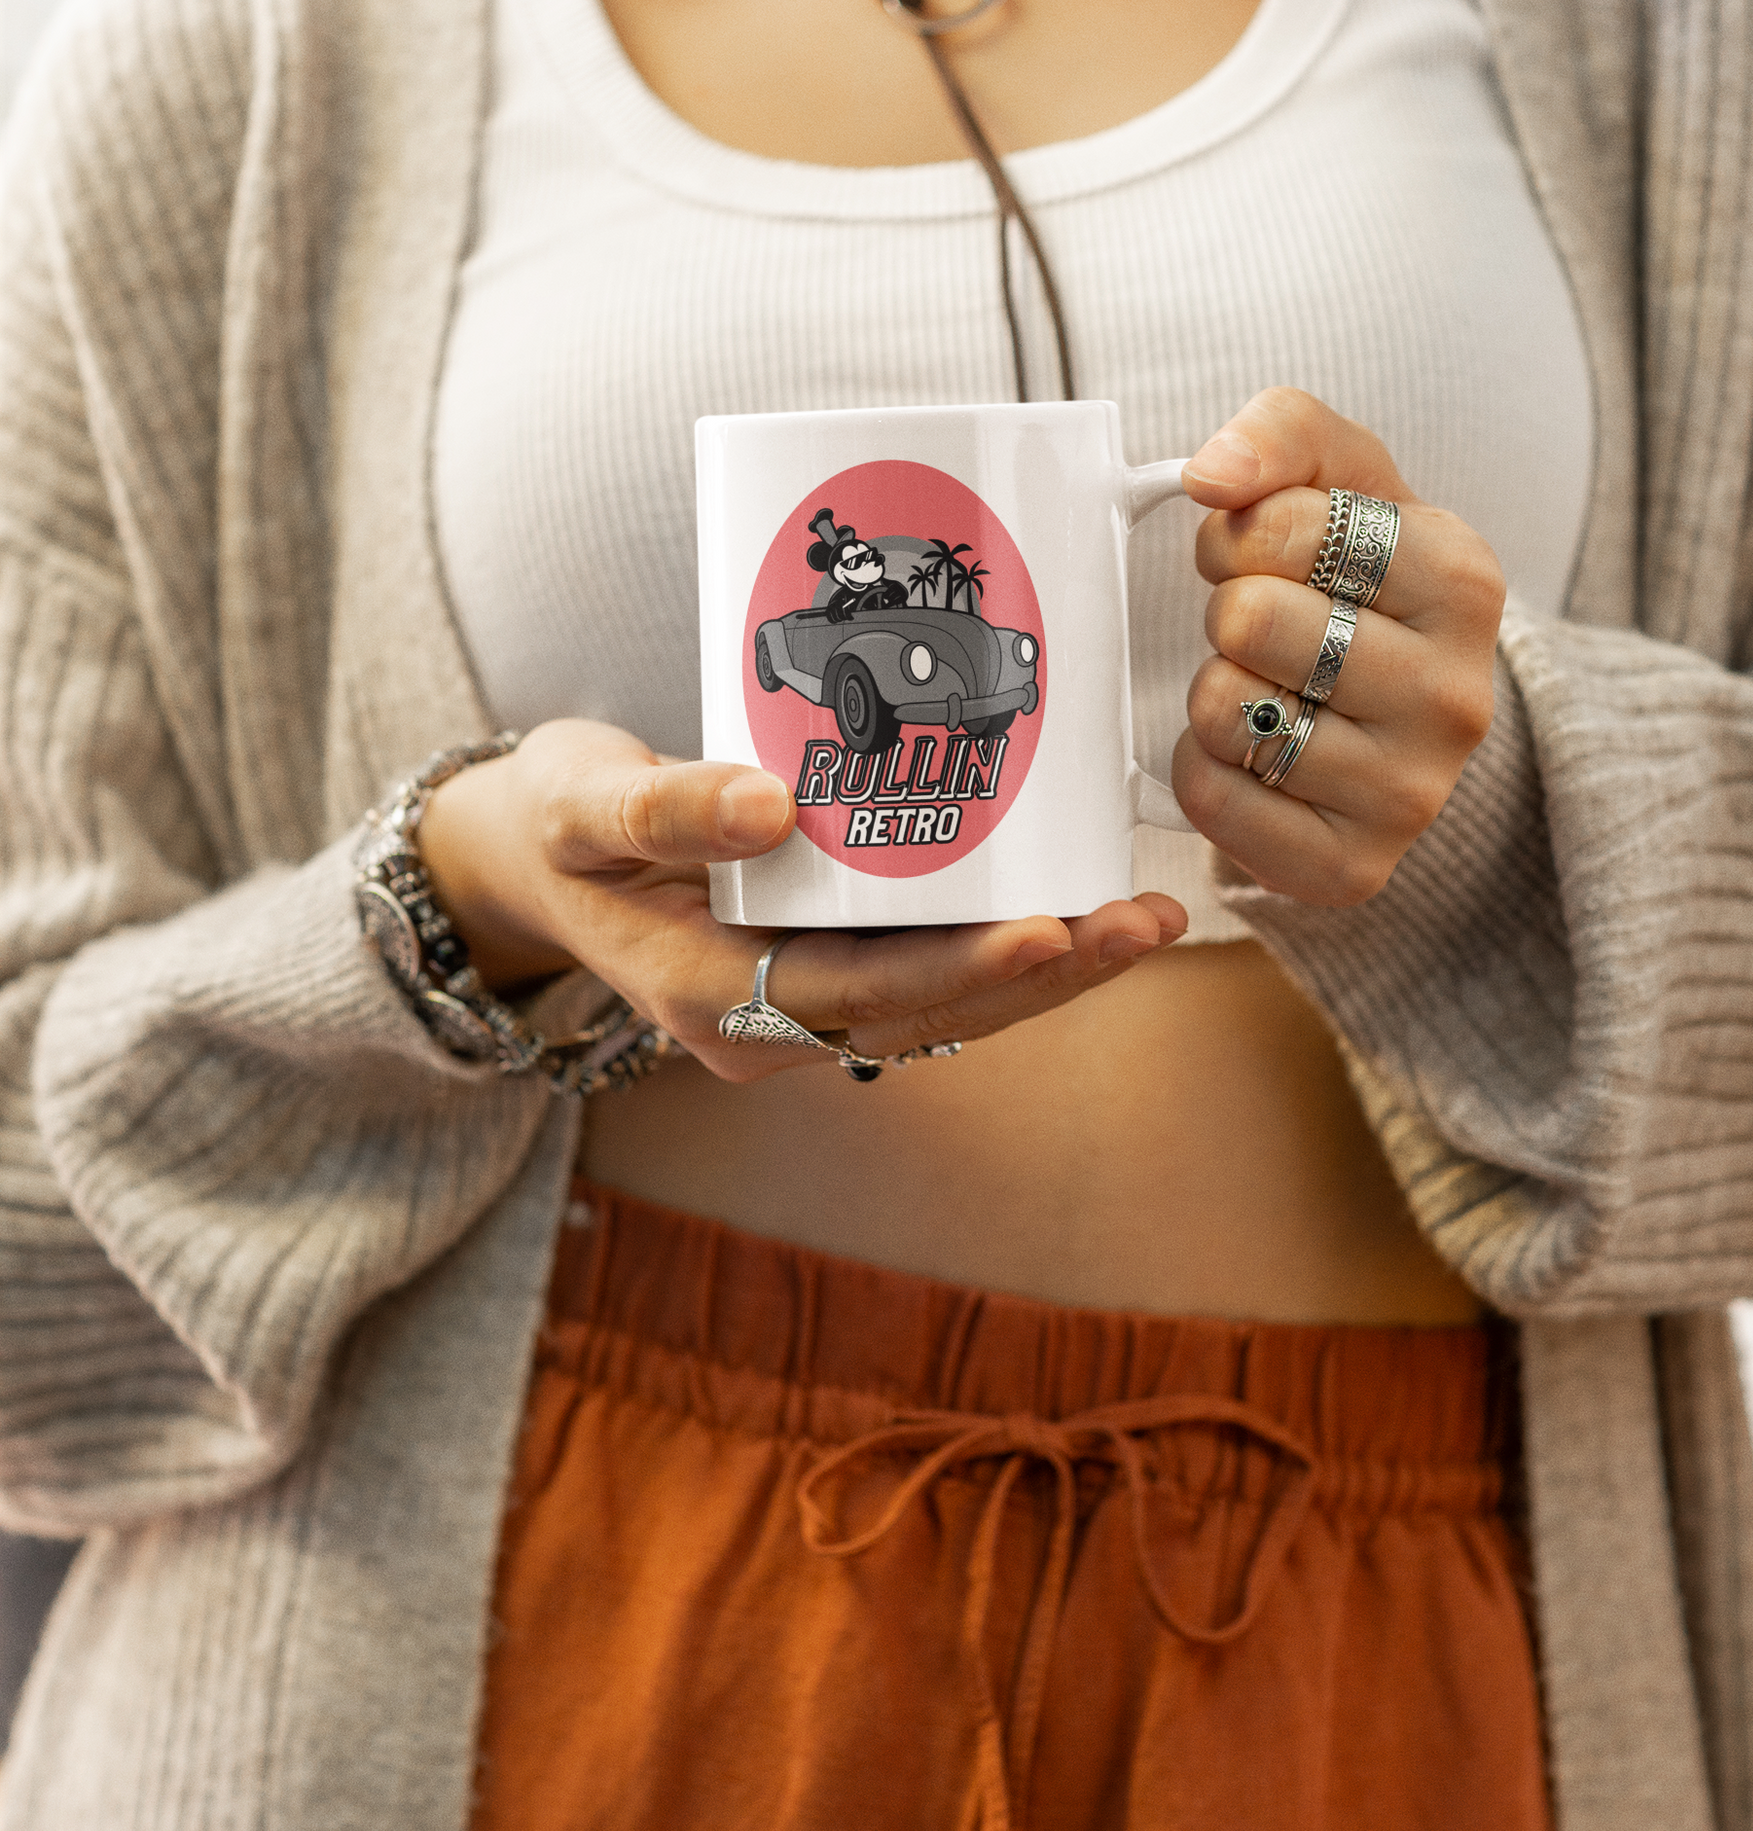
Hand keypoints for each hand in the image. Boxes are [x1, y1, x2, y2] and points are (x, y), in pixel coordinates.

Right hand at [415, 718, 1186, 1079]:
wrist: (526, 857)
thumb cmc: (552, 822)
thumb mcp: (579, 805)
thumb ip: (662, 808)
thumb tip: (772, 810)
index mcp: (710, 998)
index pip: (861, 994)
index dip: (964, 968)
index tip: (1050, 927)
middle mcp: (766, 1024)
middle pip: (930, 1011)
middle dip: (1047, 973)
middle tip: (1145, 919)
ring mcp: (800, 1004)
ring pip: (945, 1004)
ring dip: (1051, 968)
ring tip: (1149, 916)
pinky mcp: (824, 967)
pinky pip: (931, 970)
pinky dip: (1008, 943)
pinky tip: (1082, 901)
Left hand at [1175, 388, 1504, 905]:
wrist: (1405, 716)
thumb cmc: (1362, 583)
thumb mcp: (1342, 480)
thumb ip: (1281, 434)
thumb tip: (1212, 474)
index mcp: (1463, 581)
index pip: (1282, 527)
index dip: (1240, 532)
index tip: (1267, 554)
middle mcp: (1456, 696)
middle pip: (1248, 621)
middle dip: (1228, 612)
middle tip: (1264, 628)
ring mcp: (1413, 793)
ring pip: (1227, 712)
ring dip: (1215, 690)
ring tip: (1268, 688)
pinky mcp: (1354, 867)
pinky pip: (1214, 801)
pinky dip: (1206, 769)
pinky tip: (1255, 754)